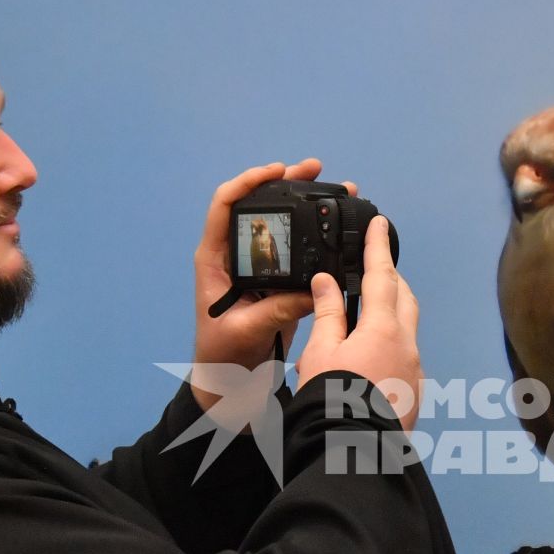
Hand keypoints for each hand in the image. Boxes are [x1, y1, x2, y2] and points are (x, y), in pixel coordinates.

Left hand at [192, 158, 348, 410]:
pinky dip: (316, 236)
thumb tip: (313, 291)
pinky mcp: (279, 281)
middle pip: (258, 206)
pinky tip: (338, 228)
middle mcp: (236, 255)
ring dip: (306, 204)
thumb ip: (277, 309)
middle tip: (316, 169)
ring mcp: (259, 266)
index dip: (248, 183)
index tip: (277, 172)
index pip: (225, 206)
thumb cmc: (222, 357)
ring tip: (337, 189)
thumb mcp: (247, 331)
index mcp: (216, 259)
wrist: (230, 383)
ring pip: (280, 224)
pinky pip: (296, 250)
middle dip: (286, 183)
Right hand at [296, 216, 421, 431]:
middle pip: (404, 298)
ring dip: (391, 312)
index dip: (377, 246)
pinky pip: (406, 355)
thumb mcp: (320, 352)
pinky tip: (370, 354)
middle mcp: (408, 344)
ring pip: (408, 327)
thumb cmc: (331, 400)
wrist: (354, 453)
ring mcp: (415, 369)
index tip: (378, 223)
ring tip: (365, 312)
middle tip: (373, 267)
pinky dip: (391, 343)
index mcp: (383, 327)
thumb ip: (327, 313)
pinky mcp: (415, 392)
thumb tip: (327, 282)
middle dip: (390, 278)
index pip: (382, 275)